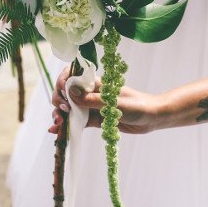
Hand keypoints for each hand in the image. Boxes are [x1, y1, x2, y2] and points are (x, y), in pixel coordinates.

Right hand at [49, 66, 165, 134]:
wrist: (151, 119)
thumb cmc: (137, 106)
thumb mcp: (114, 103)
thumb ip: (92, 99)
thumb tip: (70, 92)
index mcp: (95, 82)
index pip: (72, 76)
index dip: (62, 83)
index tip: (63, 93)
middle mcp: (90, 93)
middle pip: (66, 93)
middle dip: (58, 100)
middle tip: (62, 111)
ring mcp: (91, 106)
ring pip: (69, 108)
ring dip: (59, 114)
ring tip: (56, 125)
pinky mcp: (93, 120)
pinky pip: (76, 121)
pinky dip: (66, 125)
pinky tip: (57, 130)